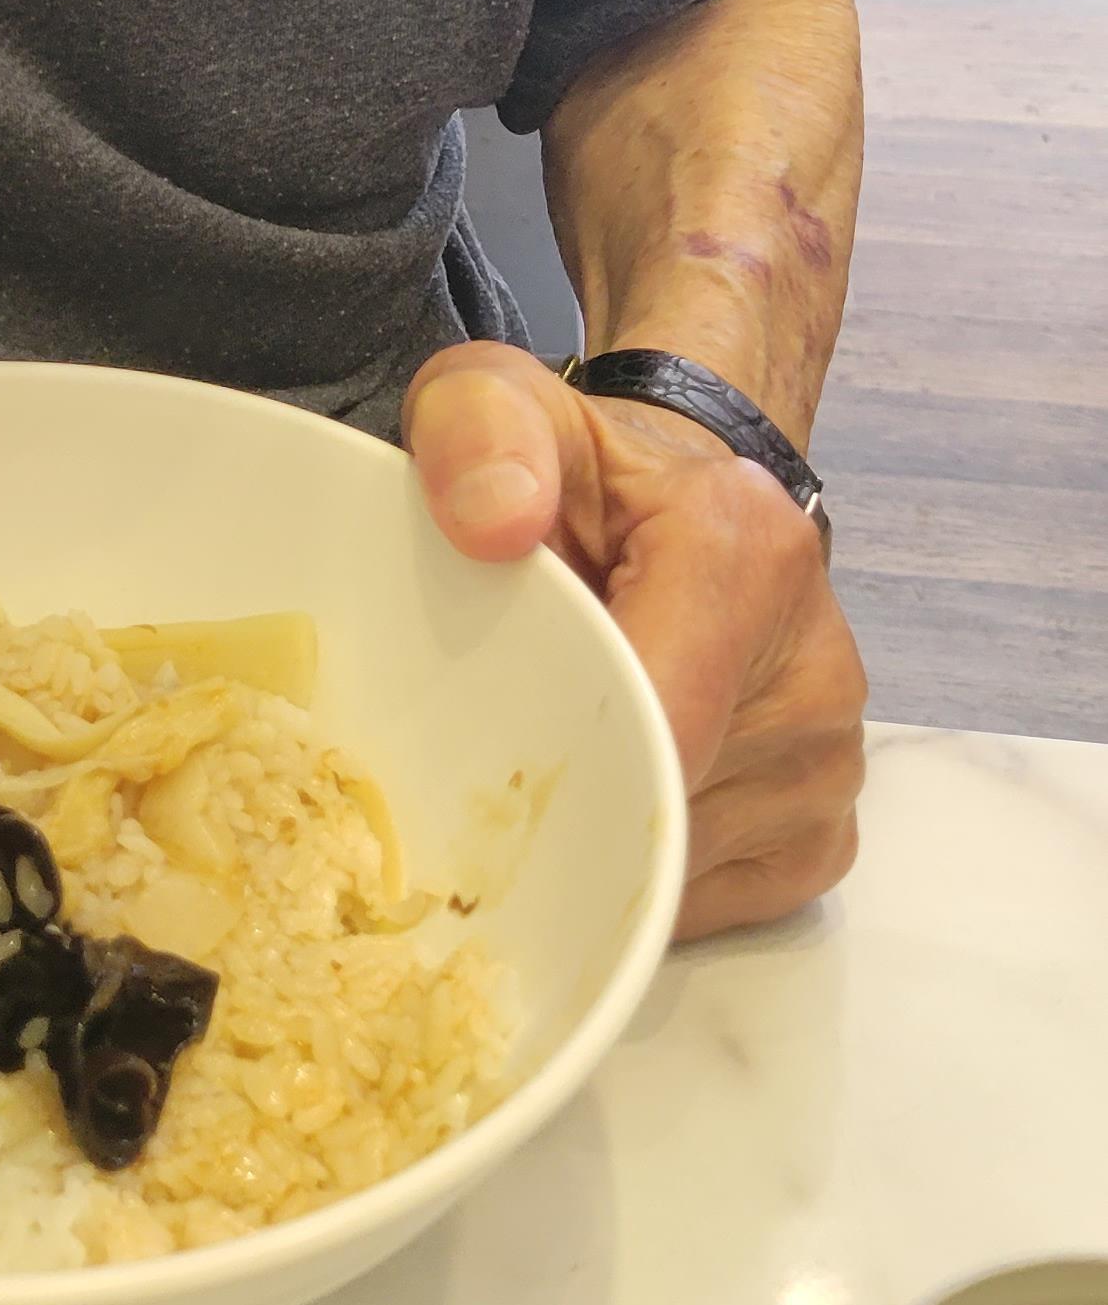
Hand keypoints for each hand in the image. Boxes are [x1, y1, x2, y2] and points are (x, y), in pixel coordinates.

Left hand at [402, 343, 865, 940]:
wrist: (676, 500)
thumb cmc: (576, 473)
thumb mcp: (496, 404)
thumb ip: (476, 434)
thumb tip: (492, 523)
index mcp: (744, 551)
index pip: (654, 717)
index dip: (555, 765)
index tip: (470, 776)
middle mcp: (815, 664)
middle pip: (664, 809)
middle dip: (564, 813)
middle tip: (483, 774)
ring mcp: (832, 758)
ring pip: (683, 872)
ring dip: (602, 851)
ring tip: (553, 767)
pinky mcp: (826, 827)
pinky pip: (717, 901)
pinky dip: (647, 879)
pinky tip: (611, 802)